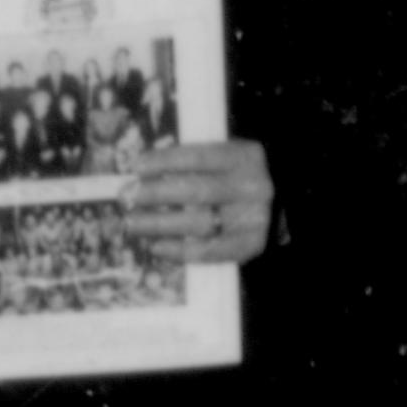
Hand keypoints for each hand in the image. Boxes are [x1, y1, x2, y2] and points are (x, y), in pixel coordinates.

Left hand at [122, 139, 275, 264]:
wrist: (280, 205)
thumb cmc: (237, 179)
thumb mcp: (224, 161)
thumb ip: (192, 164)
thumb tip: (142, 174)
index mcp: (244, 156)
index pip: (200, 156)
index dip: (166, 160)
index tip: (137, 165)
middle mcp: (253, 186)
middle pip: (197, 190)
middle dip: (156, 193)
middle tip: (126, 196)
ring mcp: (254, 217)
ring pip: (200, 222)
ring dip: (160, 224)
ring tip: (132, 223)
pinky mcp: (251, 244)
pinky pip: (211, 251)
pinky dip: (180, 251)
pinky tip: (157, 247)